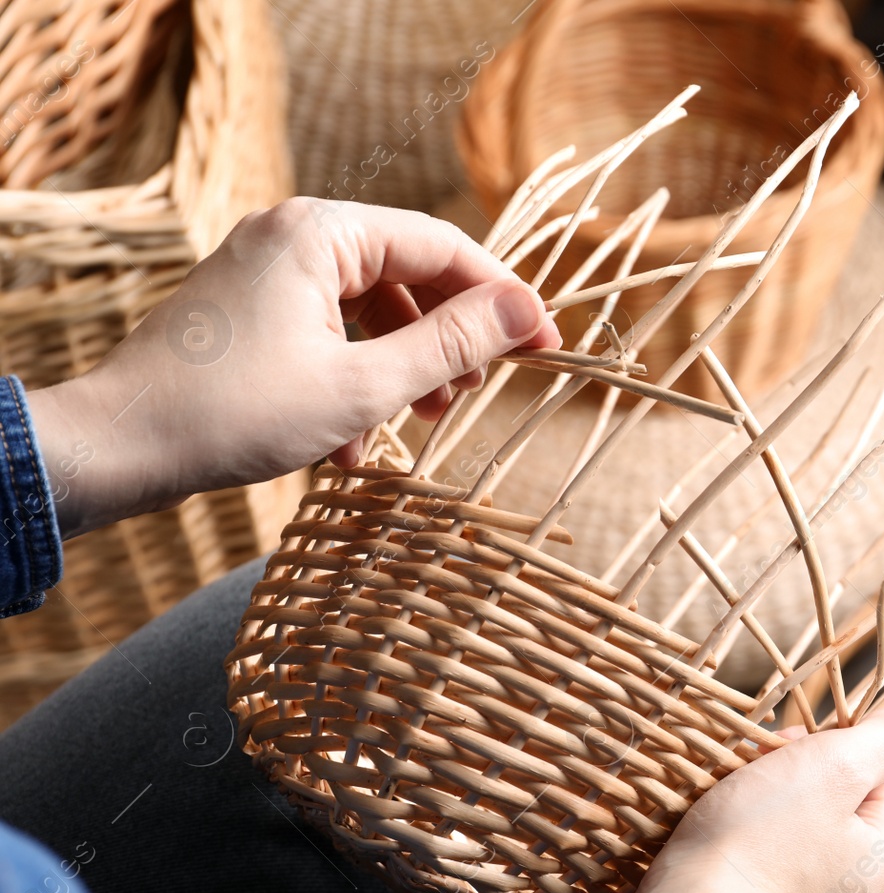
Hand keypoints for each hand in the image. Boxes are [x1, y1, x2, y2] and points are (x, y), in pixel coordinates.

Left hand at [27, 197, 560, 537]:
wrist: (117, 447)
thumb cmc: (235, 413)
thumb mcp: (363, 386)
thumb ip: (451, 345)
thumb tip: (526, 313)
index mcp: (322, 232)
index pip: (443, 247)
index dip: (503, 298)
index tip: (546, 348)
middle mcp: (293, 234)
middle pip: (408, 272)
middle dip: (449, 336)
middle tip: (476, 394)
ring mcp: (266, 270)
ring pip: (370, 306)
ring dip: (405, 364)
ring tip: (420, 420)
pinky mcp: (248, 309)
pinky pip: (328, 328)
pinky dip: (356, 375)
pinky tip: (353, 442)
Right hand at [636, 706, 883, 892]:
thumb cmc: (757, 845)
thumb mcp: (831, 769)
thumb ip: (882, 742)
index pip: (876, 782)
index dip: (831, 749)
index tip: (784, 745)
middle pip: (834, 818)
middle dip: (793, 786)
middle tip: (747, 773)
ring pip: (795, 854)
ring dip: (765, 824)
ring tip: (723, 814)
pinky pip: (762, 891)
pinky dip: (743, 867)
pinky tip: (715, 859)